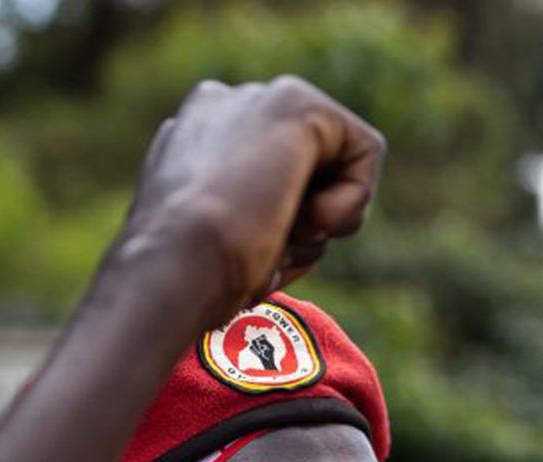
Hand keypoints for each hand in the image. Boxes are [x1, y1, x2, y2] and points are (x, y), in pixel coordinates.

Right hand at [116, 77, 384, 321]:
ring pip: (340, 166)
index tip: (251, 252)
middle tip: (264, 245)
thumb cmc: (193, 281)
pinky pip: (366, 150)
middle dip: (307, 222)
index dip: (285, 229)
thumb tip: (304, 220)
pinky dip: (352, 201)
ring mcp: (257, 99)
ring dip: (321, 224)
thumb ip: (254, 219)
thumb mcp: (220, 248)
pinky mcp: (295, 101)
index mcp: (196, 141)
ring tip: (270, 232)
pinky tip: (308, 218)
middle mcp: (224, 107)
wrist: (176, 268)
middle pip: (312, 172)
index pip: (278, 180)